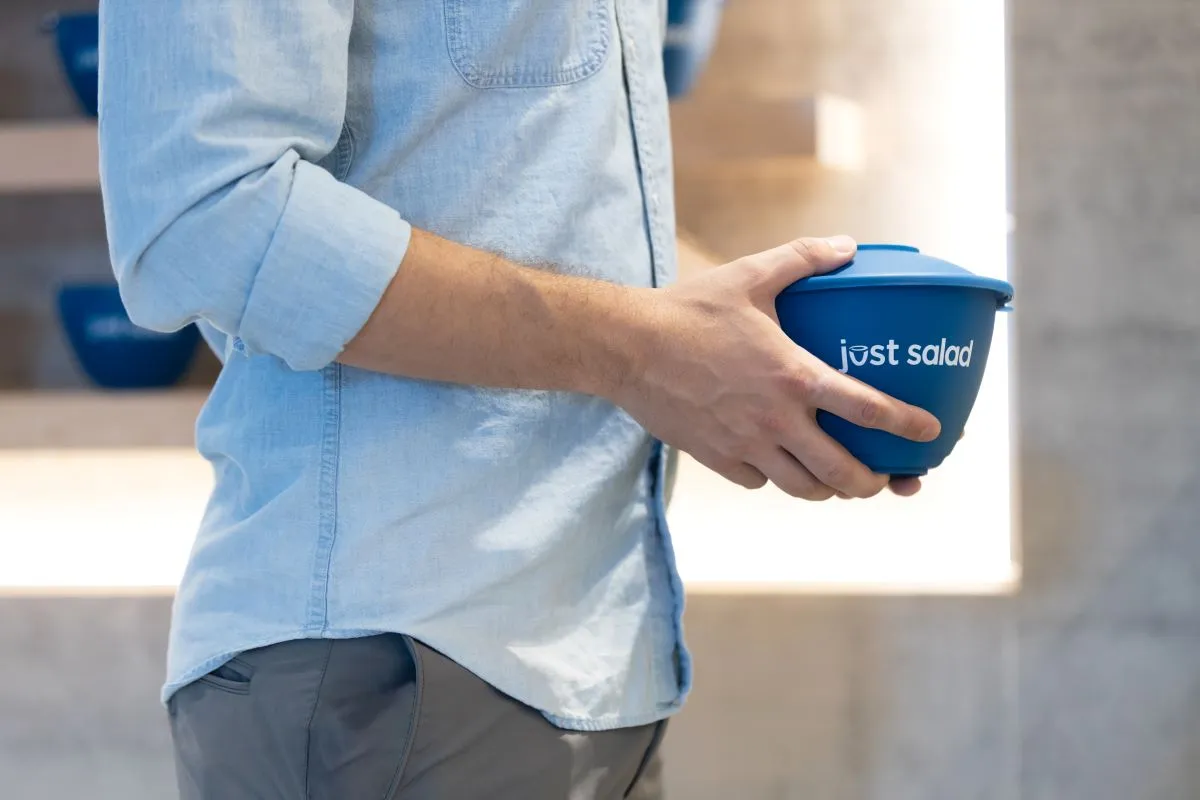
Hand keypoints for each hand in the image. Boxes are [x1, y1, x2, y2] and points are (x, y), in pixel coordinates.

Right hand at [612, 235, 941, 499]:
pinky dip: (775, 478)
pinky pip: (758, 482)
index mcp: (793, 374)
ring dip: (826, 490)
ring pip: (801, 488)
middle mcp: (775, 418)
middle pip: (840, 473)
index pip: (867, 409)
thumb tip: (847, 246)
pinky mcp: (716, 457)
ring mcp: (745, 443)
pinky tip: (777, 465)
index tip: (930, 435)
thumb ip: (803, 259)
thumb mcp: (750, 275)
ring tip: (836, 483)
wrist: (627, 348)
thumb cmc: (689, 310)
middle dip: (871, 484)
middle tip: (882, 479)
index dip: (907, 427)